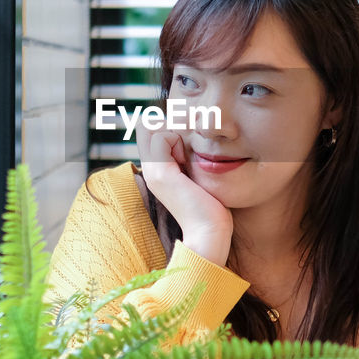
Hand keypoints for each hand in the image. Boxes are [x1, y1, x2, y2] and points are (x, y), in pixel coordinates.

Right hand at [134, 118, 232, 265]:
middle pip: (147, 126)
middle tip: (186, 147)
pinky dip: (177, 139)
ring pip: (152, 127)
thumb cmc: (211, 206)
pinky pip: (161, 137)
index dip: (170, 128)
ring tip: (187, 157)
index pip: (150, 131)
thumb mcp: (198, 175)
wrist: (209, 233)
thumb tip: (193, 139)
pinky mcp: (160, 173)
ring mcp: (152, 171)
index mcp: (157, 170)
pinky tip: (186, 161)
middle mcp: (149, 169)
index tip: (187, 148)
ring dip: (174, 133)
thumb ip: (190, 159)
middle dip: (169, 125)